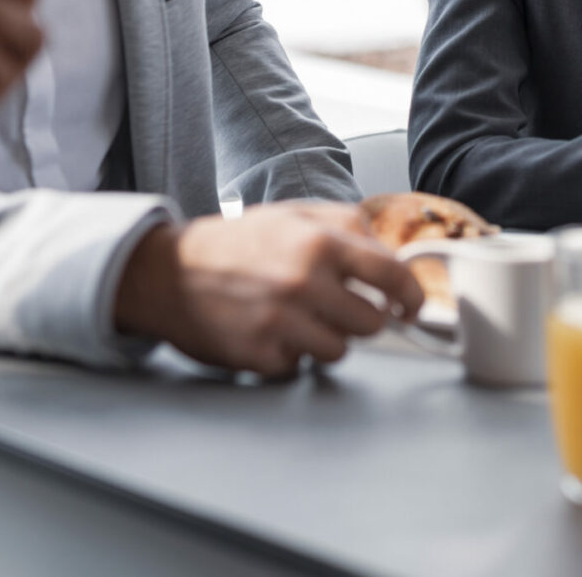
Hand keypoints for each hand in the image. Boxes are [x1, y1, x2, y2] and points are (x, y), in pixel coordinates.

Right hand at [112, 202, 426, 378]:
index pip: (392, 276)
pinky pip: (301, 366)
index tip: (411, 307)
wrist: (169, 272)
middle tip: (339, 308)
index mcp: (320, 243)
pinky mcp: (260, 355)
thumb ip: (348, 227)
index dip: (411, 296)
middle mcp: (304, 283)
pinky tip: (271, 331)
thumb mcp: (295, 215)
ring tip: (298, 317)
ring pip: (340, 351)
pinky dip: (292, 354)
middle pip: (371, 323)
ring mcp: (281, 323)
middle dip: (361, 318)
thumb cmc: (237, 242)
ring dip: (327, 339)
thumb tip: (392, 254)